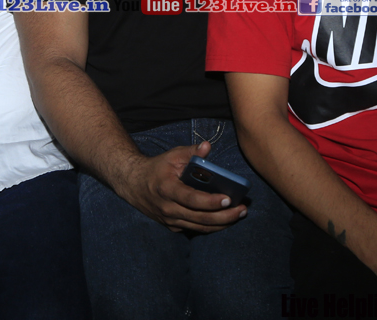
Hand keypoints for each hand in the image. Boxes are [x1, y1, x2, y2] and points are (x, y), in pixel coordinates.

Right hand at [117, 141, 247, 232]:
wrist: (133, 184)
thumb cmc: (157, 168)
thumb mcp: (172, 156)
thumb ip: (191, 152)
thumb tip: (208, 146)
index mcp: (167, 189)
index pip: (191, 199)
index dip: (210, 201)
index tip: (228, 199)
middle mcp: (168, 208)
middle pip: (200, 218)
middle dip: (224, 216)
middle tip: (242, 209)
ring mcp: (170, 220)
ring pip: (200, 227)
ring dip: (222, 224)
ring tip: (239, 214)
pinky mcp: (172, 226)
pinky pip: (195, 229)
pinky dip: (211, 226)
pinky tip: (225, 220)